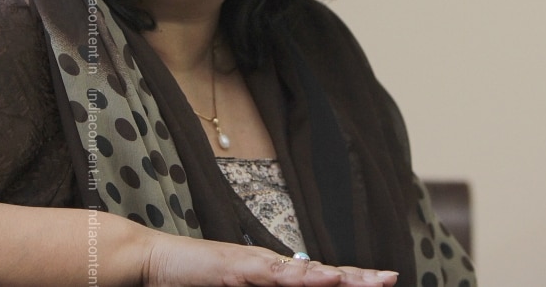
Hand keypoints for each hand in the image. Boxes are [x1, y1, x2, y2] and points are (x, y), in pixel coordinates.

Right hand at [142, 232, 398, 285]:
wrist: (154, 261)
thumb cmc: (190, 281)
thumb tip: (290, 283)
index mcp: (268, 274)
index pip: (316, 279)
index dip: (347, 281)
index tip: (379, 281)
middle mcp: (268, 266)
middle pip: (321, 274)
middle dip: (358, 279)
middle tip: (391, 279)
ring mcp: (255, 264)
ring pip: (308, 273)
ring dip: (343, 278)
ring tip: (374, 280)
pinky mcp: (239, 267)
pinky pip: (277, 275)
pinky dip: (304, 278)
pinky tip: (327, 278)